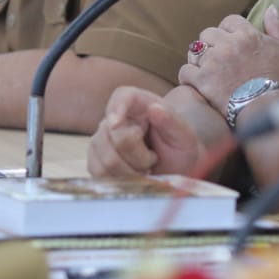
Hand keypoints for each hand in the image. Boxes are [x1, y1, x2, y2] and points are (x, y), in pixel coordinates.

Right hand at [87, 86, 205, 177]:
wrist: (172, 164)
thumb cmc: (177, 144)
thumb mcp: (183, 133)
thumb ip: (171, 120)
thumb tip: (155, 108)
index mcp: (138, 102)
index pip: (122, 97)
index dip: (116, 108)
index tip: (117, 123)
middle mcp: (115, 117)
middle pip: (115, 136)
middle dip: (138, 156)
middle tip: (153, 159)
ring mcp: (101, 139)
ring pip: (107, 159)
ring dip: (131, 171)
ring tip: (145, 168)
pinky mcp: (95, 160)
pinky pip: (99, 173)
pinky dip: (119, 180)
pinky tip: (132, 177)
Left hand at [179, 7, 278, 108]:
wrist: (268, 109)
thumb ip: (278, 27)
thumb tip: (272, 8)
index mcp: (247, 34)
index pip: (229, 21)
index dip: (229, 32)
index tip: (233, 44)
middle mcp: (227, 44)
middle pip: (208, 34)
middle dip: (211, 44)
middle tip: (218, 59)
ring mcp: (213, 62)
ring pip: (194, 51)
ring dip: (199, 59)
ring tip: (207, 71)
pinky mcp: (201, 80)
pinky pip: (185, 71)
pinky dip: (189, 77)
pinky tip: (198, 84)